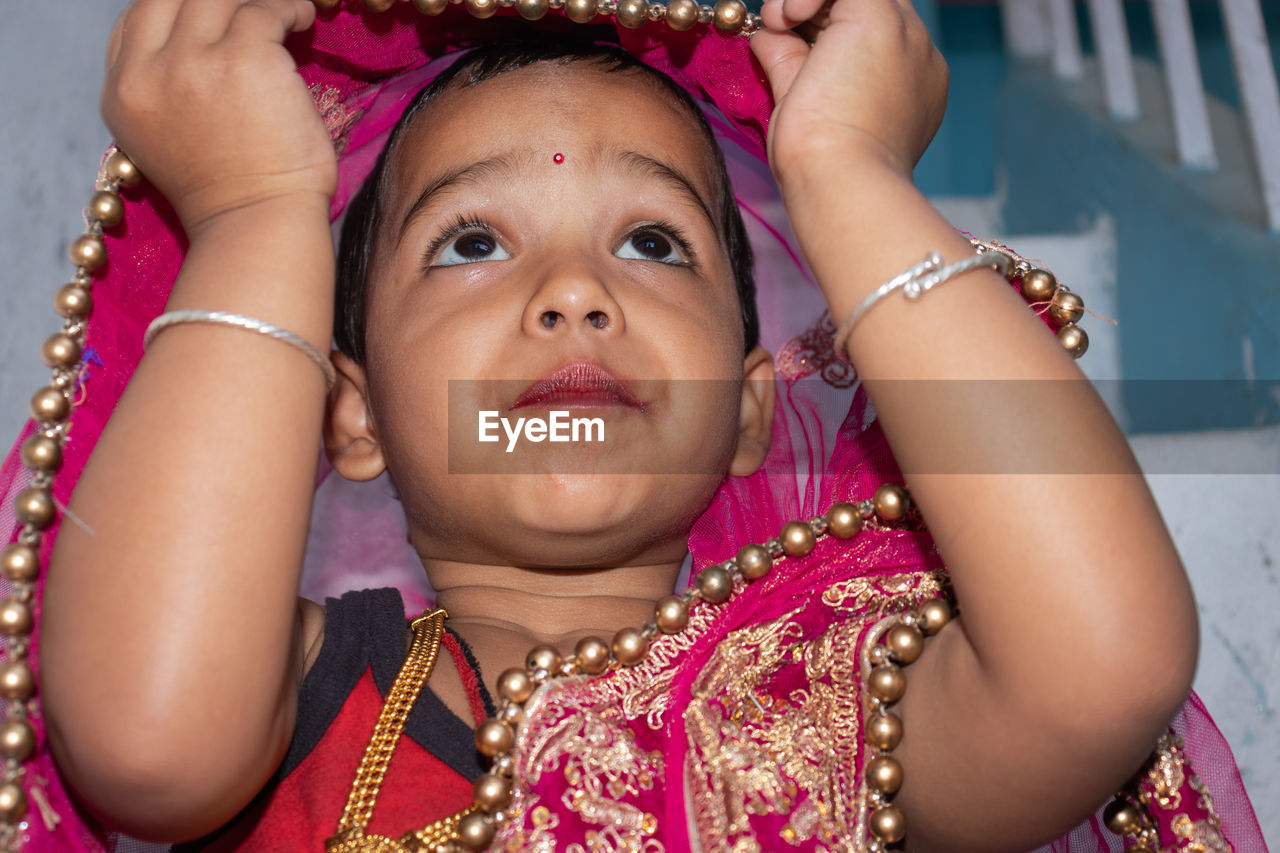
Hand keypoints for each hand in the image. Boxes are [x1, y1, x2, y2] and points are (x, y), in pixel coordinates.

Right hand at [101, 0, 333, 233]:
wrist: (257, 226)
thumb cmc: (231, 197)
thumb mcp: (168, 142)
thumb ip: (168, 91)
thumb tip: (199, 46)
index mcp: (124, 96)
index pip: (134, 22)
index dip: (175, 10)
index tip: (213, 16)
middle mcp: (149, 73)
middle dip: (214, 0)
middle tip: (251, 8)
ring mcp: (193, 61)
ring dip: (256, 0)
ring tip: (286, 13)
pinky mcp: (244, 57)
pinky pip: (264, 9)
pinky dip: (288, 8)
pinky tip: (303, 20)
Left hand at [750, 0, 948, 183]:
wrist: (839, 179)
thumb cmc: (820, 165)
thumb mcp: (800, 105)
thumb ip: (788, 61)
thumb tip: (766, 31)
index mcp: (909, 87)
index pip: (871, 37)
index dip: (826, 32)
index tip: (791, 44)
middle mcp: (919, 57)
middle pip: (871, 7)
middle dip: (821, 13)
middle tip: (781, 28)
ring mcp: (907, 36)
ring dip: (812, 1)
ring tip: (779, 22)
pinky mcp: (880, 19)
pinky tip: (787, 15)